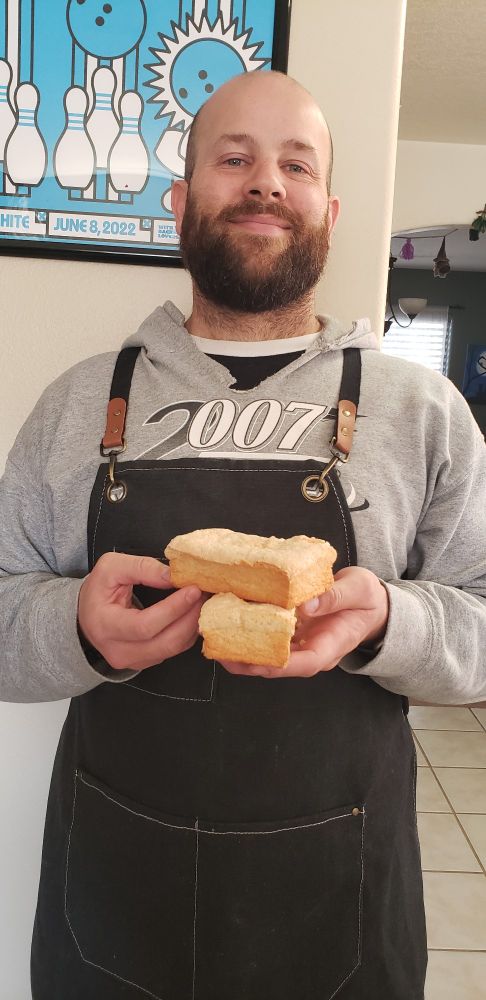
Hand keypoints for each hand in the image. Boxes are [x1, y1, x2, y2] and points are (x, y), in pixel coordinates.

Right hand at [78, 552, 203, 670]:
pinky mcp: (145, 663)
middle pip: (165, 642)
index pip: (145, 625)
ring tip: (201, 601)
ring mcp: (132, 661)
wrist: (86, 617)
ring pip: (173, 649)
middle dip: (190, 617)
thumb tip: (172, 575)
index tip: (192, 589)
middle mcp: (118, 651)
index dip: (173, 608)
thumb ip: (142, 568)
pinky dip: (186, 632)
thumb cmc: (97, 591)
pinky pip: (173, 651)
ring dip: (192, 624)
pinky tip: (191, 613)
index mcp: (105, 626)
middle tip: (204, 594)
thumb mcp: (111, 568)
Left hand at [219, 567, 388, 678]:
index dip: (277, 666)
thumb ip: (334, 597)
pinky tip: (231, 622)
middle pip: (278, 666)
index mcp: (330, 647)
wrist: (372, 603)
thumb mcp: (358, 590)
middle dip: (249, 662)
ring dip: (244, 650)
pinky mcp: (293, 633)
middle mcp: (311, 651)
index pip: (303, 664)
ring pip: (269, 655)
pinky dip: (251, 632)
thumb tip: (306, 606)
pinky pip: (270, 638)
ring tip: (216, 640)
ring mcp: (301, 644)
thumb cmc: (367, 598)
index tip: (255, 661)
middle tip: (221, 652)